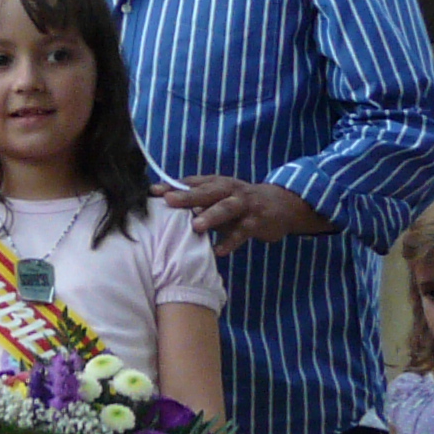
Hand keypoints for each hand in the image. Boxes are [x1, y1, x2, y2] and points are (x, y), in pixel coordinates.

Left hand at [157, 175, 330, 256]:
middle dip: (188, 196)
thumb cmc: (240, 203)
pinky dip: (230, 242)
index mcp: (217, 183)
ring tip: (196, 226)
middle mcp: (230, 190)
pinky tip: (219, 251)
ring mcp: (244, 205)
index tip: (153, 191)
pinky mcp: (256, 221)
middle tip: (168, 200)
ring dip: (211, 216)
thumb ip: (196, 202)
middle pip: (207, 192)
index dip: (173, 186)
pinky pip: (242, 232)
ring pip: (227, 208)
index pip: (192, 182)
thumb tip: (164, 206)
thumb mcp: (219, 198)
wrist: (280, 205)